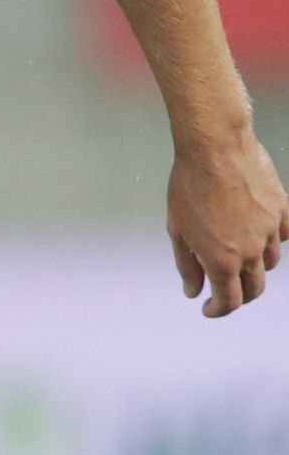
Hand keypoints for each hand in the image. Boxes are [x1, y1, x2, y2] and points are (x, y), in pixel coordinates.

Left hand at [168, 129, 288, 317]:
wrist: (214, 144)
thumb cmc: (189, 183)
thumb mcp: (177, 228)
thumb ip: (186, 264)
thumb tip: (192, 291)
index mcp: (223, 261)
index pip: (229, 302)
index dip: (218, 310)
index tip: (208, 308)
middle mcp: (250, 251)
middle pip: (254, 289)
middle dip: (239, 294)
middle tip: (225, 288)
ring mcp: (270, 230)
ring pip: (270, 263)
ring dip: (255, 267)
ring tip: (238, 255)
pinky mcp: (281, 209)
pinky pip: (283, 235)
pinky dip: (273, 240)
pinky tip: (260, 234)